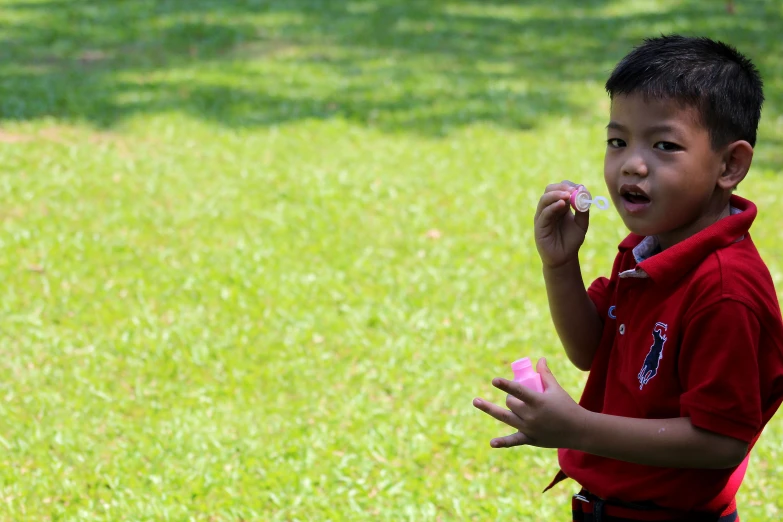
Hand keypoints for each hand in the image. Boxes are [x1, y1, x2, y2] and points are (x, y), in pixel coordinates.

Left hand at [472, 358, 587, 448]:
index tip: (494, 380)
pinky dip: (503, 442)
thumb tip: (540, 359)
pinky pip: (514, 441)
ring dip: (489, 409)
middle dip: (509, 398)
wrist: (579, 430)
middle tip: (514, 397)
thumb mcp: (556, 389)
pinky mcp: (531, 439)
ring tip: (476, 401)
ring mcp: (530, 429)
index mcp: (538, 402)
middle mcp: (532, 416)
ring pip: (505, 417)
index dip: (506, 385)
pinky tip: (492, 442)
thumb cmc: (567, 406)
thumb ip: (546, 374)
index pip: (519, 391)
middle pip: (511, 404)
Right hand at [534, 181, 588, 268]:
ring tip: (568, 195)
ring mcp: (542, 216)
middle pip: (550, 189)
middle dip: (562, 187)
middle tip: (573, 190)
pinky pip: (544, 212)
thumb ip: (583, 209)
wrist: (564, 258)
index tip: (580, 188)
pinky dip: (552, 206)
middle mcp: (549, 208)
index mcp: (559, 205)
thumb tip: (583, 191)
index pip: (560, 188)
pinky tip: (562, 205)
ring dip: (556, 194)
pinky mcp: (539, 225)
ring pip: (545, 199)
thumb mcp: (582, 223)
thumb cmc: (571, 240)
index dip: (569, 185)